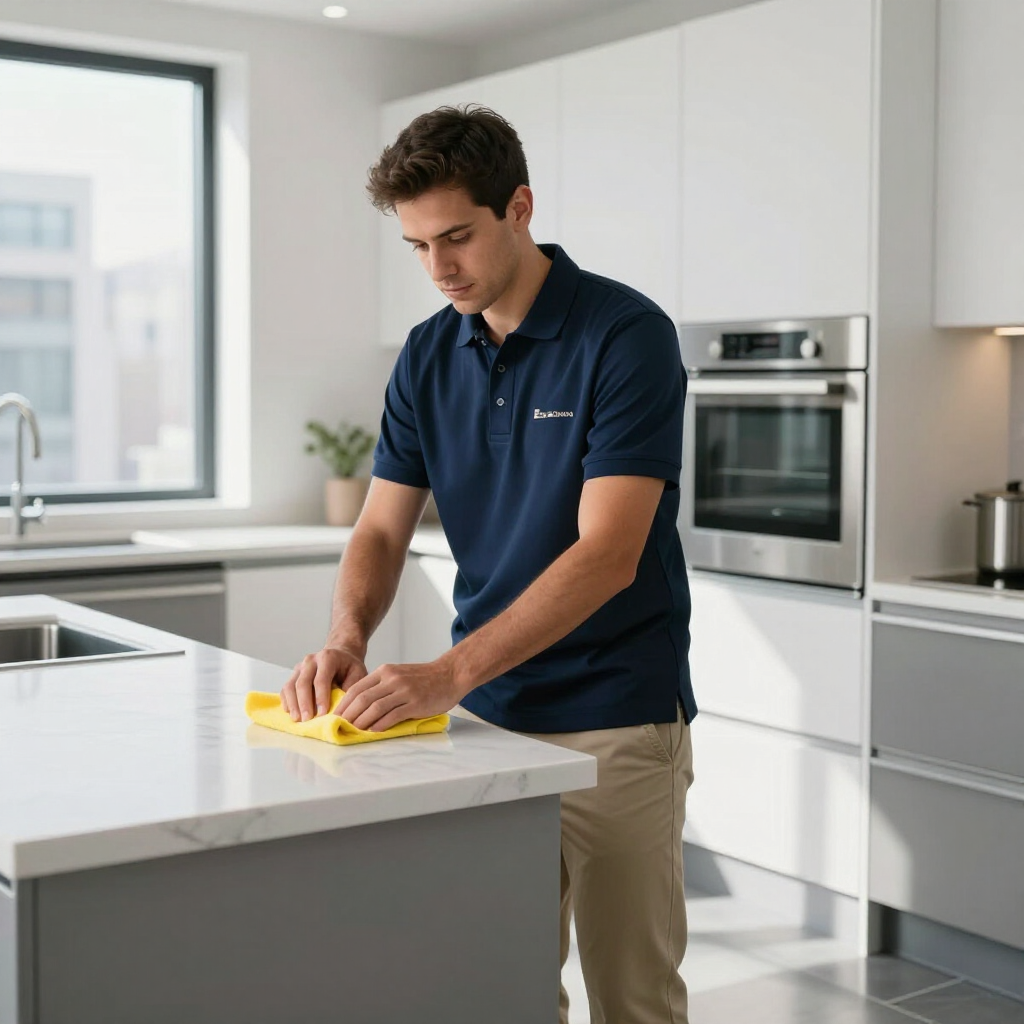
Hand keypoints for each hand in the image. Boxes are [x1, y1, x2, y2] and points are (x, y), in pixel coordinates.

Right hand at [280, 647, 367, 721]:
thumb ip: (351, 688)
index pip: (321, 679)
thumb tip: (342, 708)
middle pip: (303, 682)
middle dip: (304, 703)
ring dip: (293, 704)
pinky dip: (287, 701)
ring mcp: (300, 667)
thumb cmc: (349, 667)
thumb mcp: (358, 673)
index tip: (322, 714)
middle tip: (307, 720)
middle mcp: (311, 660)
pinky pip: (286, 688)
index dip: (321, 697)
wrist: (340, 655)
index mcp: (328, 658)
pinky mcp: (294, 674)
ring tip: (297, 719)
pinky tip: (291, 713)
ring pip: (291, 685)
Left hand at [333, 658, 464, 731]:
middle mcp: (392, 679)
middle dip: (348, 715)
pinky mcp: (415, 702)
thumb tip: (362, 707)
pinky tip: (373, 732)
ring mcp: (404, 690)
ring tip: (352, 732)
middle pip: (362, 698)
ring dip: (361, 722)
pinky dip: (380, 725)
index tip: (335, 716)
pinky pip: (393, 715)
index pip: (357, 688)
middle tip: (339, 727)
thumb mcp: (399, 675)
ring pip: (375, 707)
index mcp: (385, 671)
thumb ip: (382, 687)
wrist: (450, 674)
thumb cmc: (425, 678)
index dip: (344, 704)